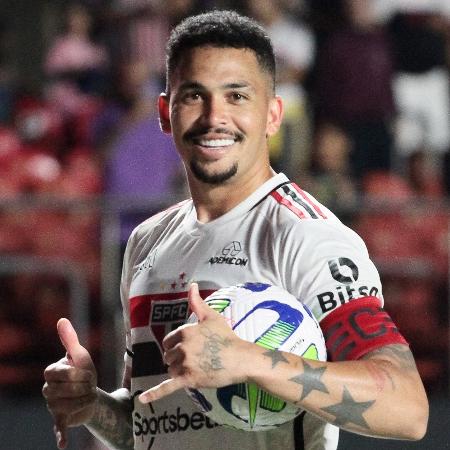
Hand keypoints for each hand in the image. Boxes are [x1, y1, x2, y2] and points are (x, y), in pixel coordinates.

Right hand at [42, 319, 97, 448]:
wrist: (91, 392)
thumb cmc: (83, 371)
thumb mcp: (80, 354)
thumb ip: (70, 339)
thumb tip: (61, 319)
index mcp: (51, 373)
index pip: (58, 373)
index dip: (77, 373)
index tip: (89, 373)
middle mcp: (47, 390)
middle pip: (65, 389)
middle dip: (84, 386)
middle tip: (91, 384)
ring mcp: (52, 406)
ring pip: (68, 404)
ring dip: (86, 399)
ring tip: (90, 395)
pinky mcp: (61, 420)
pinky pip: (59, 428)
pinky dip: (62, 436)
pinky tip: (63, 444)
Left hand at [139, 283, 249, 402]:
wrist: (241, 358)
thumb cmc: (227, 337)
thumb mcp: (211, 316)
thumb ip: (197, 302)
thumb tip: (192, 284)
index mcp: (185, 332)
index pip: (168, 341)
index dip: (177, 346)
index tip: (190, 348)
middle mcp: (183, 347)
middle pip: (168, 357)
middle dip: (178, 359)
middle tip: (197, 359)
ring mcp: (185, 364)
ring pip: (171, 370)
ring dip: (180, 371)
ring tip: (198, 368)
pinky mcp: (189, 379)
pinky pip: (168, 387)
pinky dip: (154, 394)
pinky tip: (142, 400)